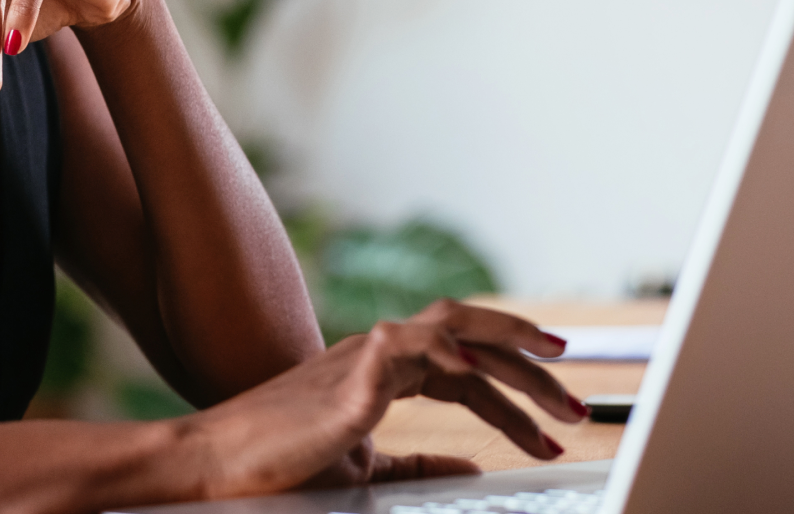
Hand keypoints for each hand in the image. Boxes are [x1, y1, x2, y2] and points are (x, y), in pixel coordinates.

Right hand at [173, 300, 587, 500]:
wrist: (216, 464)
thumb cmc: (280, 464)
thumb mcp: (365, 466)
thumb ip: (417, 459)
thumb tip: (469, 463)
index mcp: (382, 368)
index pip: (464, 362)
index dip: (514, 386)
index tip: (555, 419)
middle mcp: (378, 350)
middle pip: (469, 327)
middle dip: (530, 353)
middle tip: (577, 389)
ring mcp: (365, 356)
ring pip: (454, 329)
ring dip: (513, 354)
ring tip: (558, 385)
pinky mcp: (354, 378)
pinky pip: (416, 350)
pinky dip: (457, 357)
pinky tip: (486, 382)